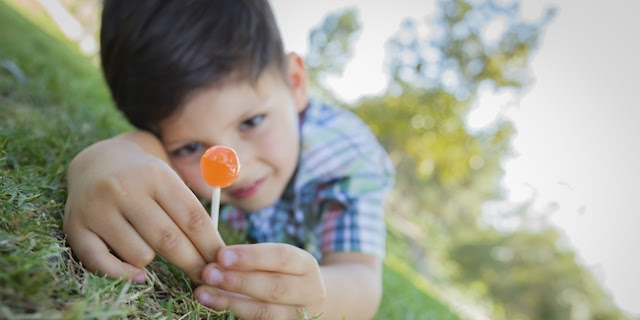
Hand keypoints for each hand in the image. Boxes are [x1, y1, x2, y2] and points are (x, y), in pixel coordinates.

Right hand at [63, 132, 224, 282]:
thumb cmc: (146, 178)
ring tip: (150, 246)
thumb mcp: (170, 179)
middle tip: (206, 275)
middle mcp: (124, 189)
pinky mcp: (75, 226)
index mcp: (156, 175)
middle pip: (169, 239)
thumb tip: (215, 253)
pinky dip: (122, 274)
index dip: (210, 246)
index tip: (221, 262)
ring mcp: (98, 209)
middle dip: (193, 263)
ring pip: (139, 255)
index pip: (192, 218)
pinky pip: (101, 263)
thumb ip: (191, 211)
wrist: (97, 162)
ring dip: (152, 260)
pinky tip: (139, 274)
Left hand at [194, 243, 326, 318]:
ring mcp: (300, 316)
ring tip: (203, 293)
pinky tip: (215, 308)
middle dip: (238, 281)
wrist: (304, 301)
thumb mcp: (276, 261)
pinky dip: (235, 315)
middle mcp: (310, 291)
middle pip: (275, 287)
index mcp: (306, 265)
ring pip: (266, 313)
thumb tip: (216, 259)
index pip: (282, 257)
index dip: (251, 256)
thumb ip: (251, 260)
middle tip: (208, 273)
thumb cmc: (280, 274)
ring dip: (231, 302)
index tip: (221, 254)